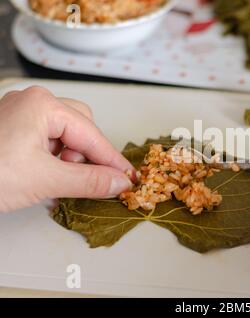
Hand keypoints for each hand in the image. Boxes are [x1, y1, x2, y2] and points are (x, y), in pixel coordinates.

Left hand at [0, 86, 133, 212]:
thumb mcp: (44, 180)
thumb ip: (88, 181)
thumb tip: (119, 183)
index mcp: (43, 105)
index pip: (92, 135)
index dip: (112, 160)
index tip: (128, 179)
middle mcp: (33, 102)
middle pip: (81, 127)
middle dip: (86, 155)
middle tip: (83, 179)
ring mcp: (20, 113)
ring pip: (65, 133)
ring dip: (69, 158)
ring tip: (54, 179)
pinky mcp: (12, 128)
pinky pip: (47, 139)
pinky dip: (54, 159)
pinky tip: (44, 175)